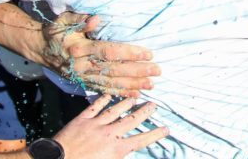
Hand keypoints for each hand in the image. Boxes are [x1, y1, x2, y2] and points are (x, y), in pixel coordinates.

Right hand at [42, 13, 159, 96]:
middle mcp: (82, 65)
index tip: (147, 53)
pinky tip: (135, 94)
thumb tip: (96, 18)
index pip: (109, 52)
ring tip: (150, 85)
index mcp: (79, 48)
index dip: (129, 53)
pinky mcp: (83, 83)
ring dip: (132, 85)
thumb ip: (80, 19)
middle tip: (156, 70)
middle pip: (114, 70)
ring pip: (110, 83)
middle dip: (137, 71)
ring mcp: (83, 77)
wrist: (40, 49)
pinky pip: (104, 89)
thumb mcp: (64, 20)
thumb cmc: (56, 31)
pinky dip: (120, 93)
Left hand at [53, 95, 167, 158]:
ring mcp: (96, 125)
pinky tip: (109, 94)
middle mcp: (110, 134)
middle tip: (153, 104)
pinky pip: (94, 107)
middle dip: (144, 112)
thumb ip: (119, 157)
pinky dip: (102, 100)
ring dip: (126, 102)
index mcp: (117, 149)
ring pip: (115, 110)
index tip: (166, 128)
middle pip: (131, 120)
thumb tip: (127, 151)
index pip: (141, 140)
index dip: (155, 134)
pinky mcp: (82, 120)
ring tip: (135, 96)